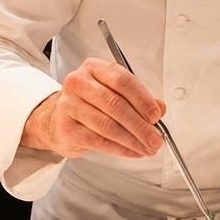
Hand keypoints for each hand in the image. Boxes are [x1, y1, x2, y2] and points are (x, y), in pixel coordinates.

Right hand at [19, 58, 165, 158]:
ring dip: (132, 140)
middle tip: (156, 139)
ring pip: (107, 125)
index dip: (142, 99)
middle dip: (140, 125)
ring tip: (147, 148)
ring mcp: (68, 105)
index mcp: (94, 68)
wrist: (59, 119)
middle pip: (115, 105)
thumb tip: (160, 109)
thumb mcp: (116, 94)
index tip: (156, 115)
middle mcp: (78, 82)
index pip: (123, 80)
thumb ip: (139, 99)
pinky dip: (120, 149)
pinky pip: (98, 141)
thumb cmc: (91, 104)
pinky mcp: (66, 128)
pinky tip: (132, 152)